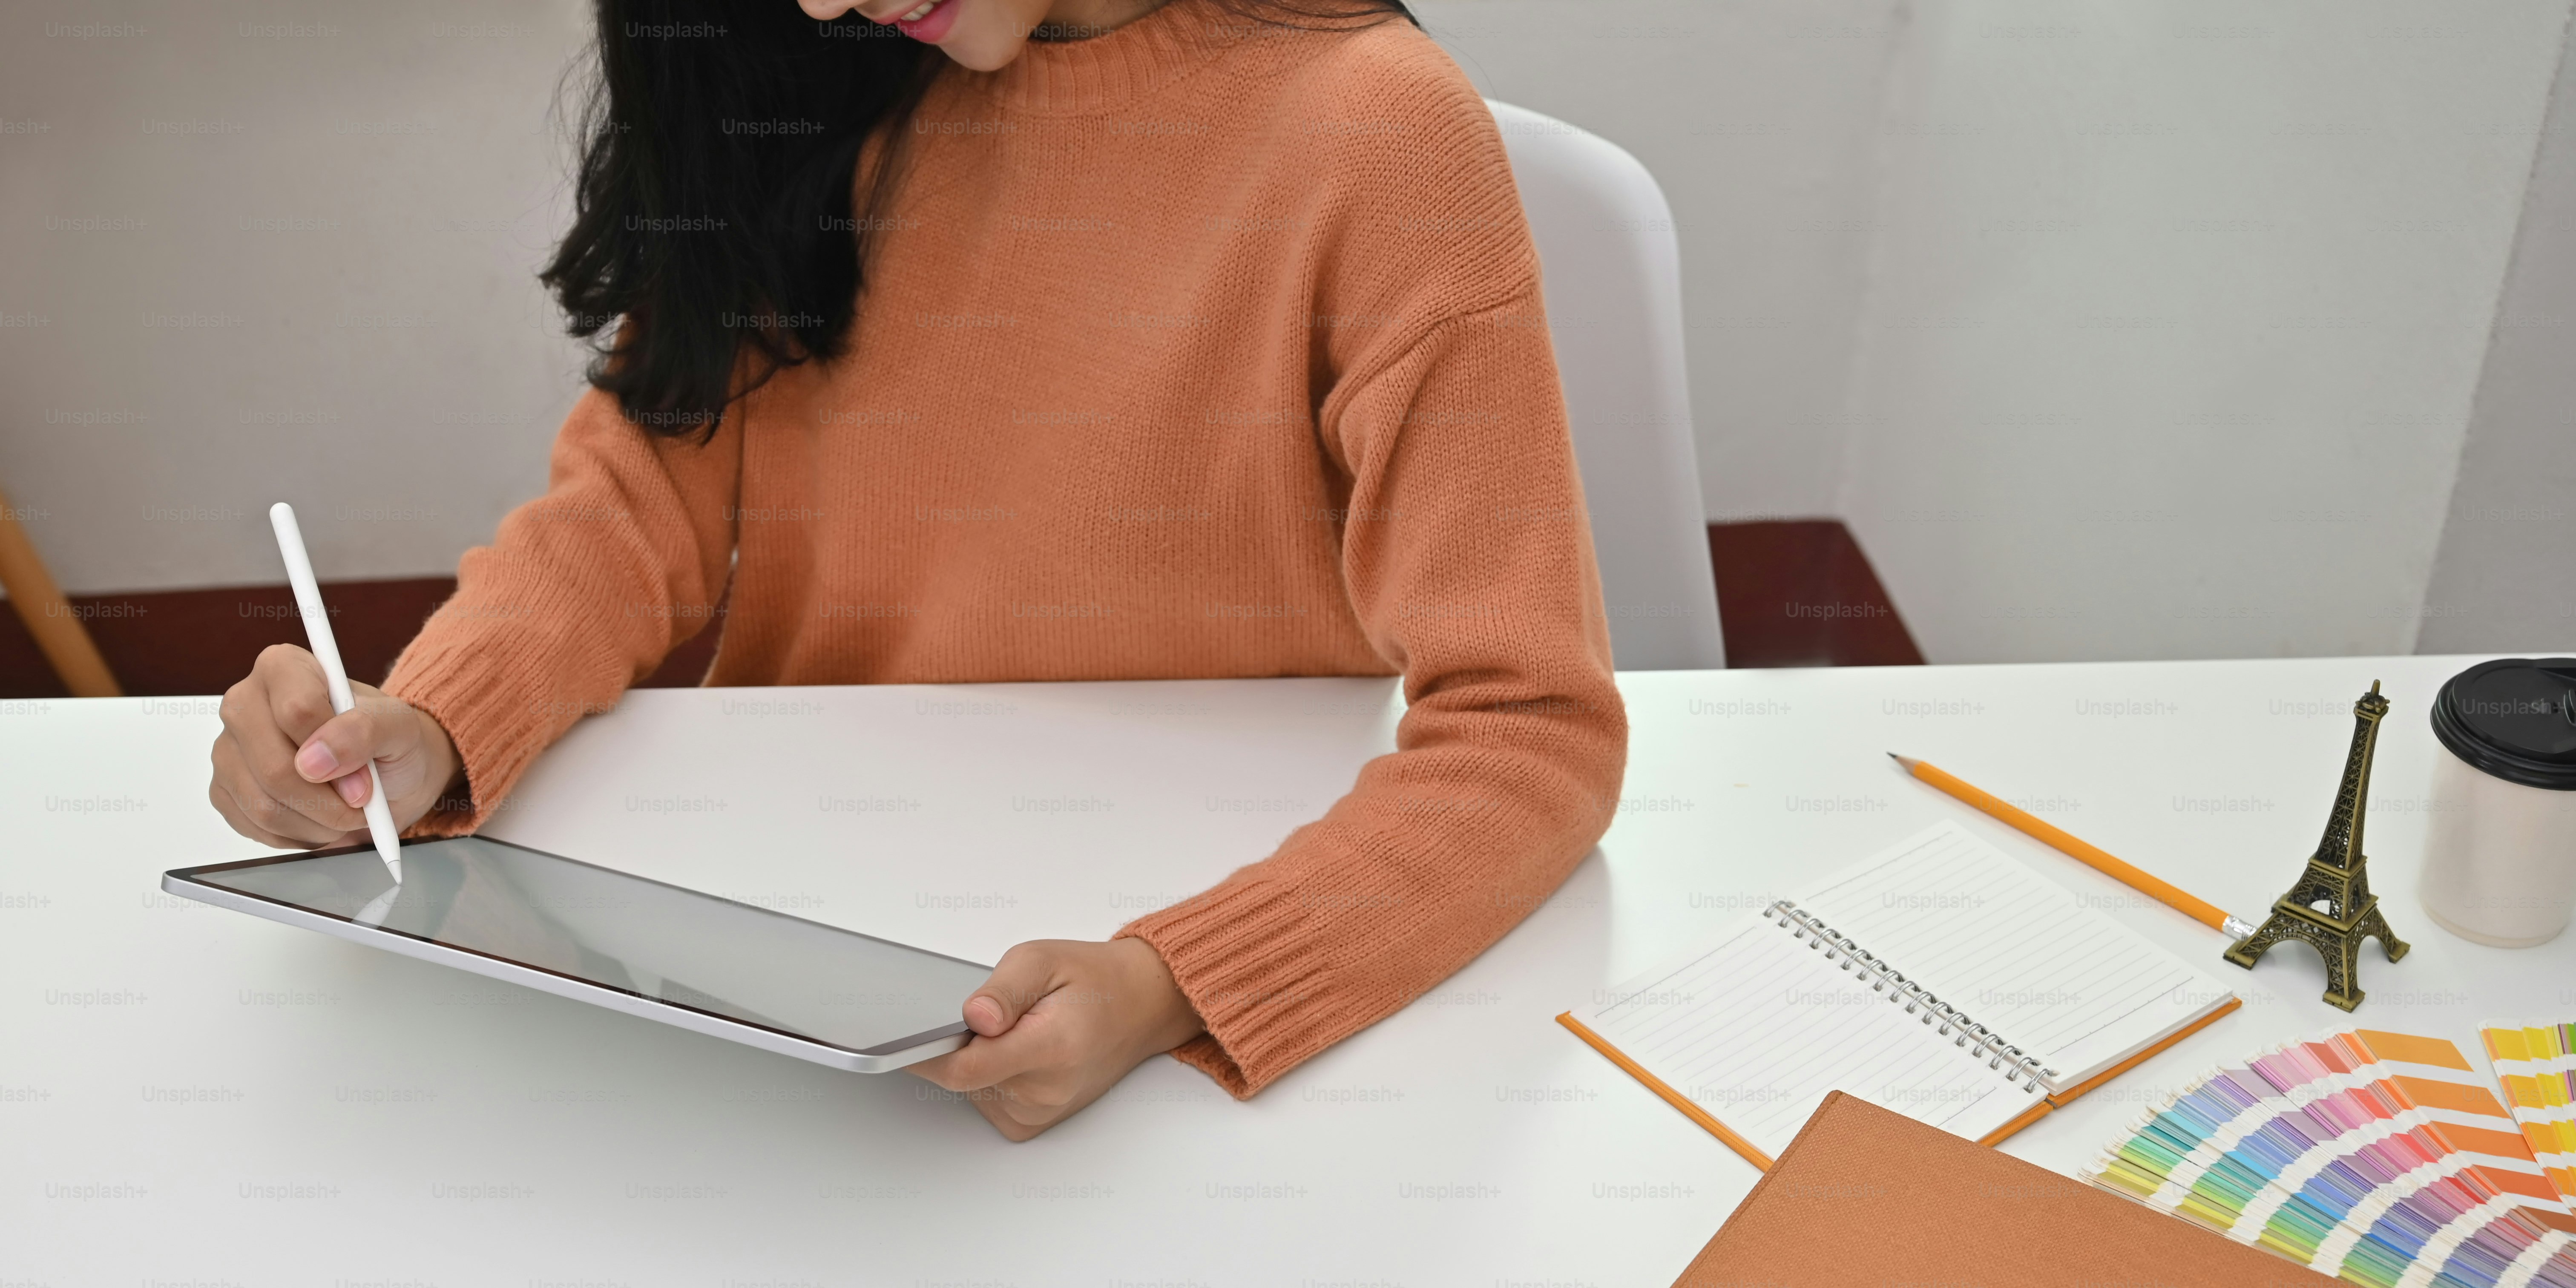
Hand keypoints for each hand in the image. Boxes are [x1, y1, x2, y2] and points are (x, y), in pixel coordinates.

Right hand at [210, 643, 462, 848]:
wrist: (387, 775)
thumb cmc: (389, 742)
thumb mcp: (398, 726)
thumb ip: (364, 730)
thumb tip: (316, 758)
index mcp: (283, 668)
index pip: (296, 710)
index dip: (336, 753)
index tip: (365, 776)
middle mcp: (244, 704)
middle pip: (275, 767)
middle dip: (328, 800)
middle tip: (360, 803)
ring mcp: (228, 750)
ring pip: (264, 805)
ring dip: (318, 822)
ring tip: (344, 812)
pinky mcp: (224, 792)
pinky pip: (257, 827)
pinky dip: (299, 835)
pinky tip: (320, 819)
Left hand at [908, 937, 1205, 1140]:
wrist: (1140, 1008)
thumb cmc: (1094, 981)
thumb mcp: (1042, 959)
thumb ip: (1003, 990)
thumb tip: (972, 1017)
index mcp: (1051, 1048)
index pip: (964, 1068)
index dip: (927, 1053)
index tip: (903, 1036)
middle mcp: (1047, 1091)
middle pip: (963, 1077)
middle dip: (959, 1043)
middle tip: (988, 1011)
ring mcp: (1041, 1113)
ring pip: (970, 1089)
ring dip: (976, 1059)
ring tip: (1014, 1028)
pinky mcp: (1033, 1123)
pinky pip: (985, 1101)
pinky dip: (988, 1075)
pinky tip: (1015, 1051)